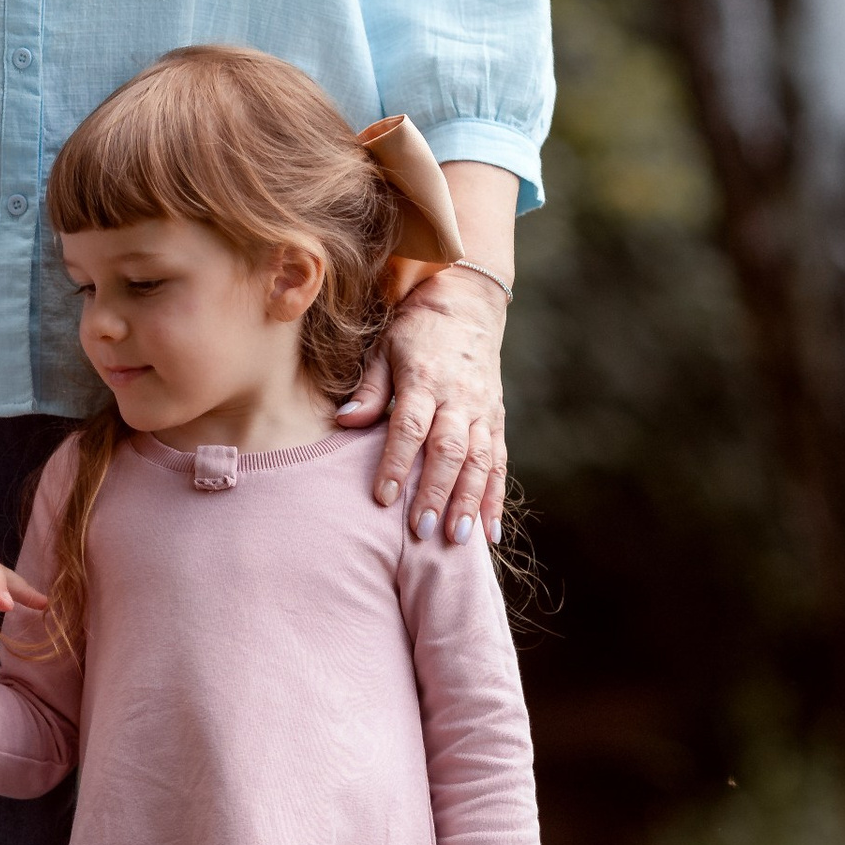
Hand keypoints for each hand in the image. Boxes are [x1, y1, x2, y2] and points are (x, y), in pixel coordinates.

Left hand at [340, 267, 506, 543]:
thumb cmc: (415, 329)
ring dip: (469, 502)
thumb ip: (369, 388)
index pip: (411, 425)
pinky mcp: (497, 420)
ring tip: (457, 539)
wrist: (467, 304)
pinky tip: (489, 532)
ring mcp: (483, 411)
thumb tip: (344, 422)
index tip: (383, 497)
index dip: (397, 462)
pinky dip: (495, 498)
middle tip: (421, 531)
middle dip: (436, 492)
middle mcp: (459, 397)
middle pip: (449, 450)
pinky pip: (500, 463)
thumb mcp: (384, 347)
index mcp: (426, 378)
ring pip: (480, 461)